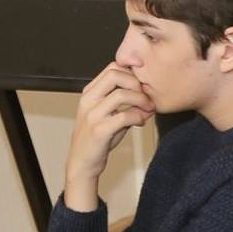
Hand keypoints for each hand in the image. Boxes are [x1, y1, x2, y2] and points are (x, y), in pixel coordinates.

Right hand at [63, 65, 152, 208]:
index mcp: (90, 93)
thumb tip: (149, 96)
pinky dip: (138, 117)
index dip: (132, 73)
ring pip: (121, 94)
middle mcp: (88, 101)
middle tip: (146, 97)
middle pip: (115, 74)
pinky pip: (124, 116)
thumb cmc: (97, 138)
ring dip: (141, 100)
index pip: (112, 68)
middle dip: (136, 83)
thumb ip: (126, 103)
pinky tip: (140, 122)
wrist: (82, 163)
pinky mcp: (99, 131)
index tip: (142, 86)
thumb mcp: (109, 114)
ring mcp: (92, 115)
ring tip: (147, 109)